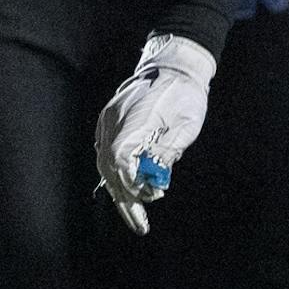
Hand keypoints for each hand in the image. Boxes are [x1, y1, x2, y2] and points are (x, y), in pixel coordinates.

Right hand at [94, 33, 216, 233]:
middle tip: (140, 224)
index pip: (120, 161)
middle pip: (108, 168)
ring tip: (135, 214)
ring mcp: (107, 121)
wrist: (173, 64)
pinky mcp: (108, 121)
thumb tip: (154, 186)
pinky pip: (106, 153)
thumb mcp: (184, 127)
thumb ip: (166, 155)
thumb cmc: (184, 94)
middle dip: (124, 199)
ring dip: (119, 190)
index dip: (133, 185)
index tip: (152, 198)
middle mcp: (113, 121)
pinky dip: (116, 174)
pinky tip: (127, 190)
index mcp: (133, 120)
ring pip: (104, 163)